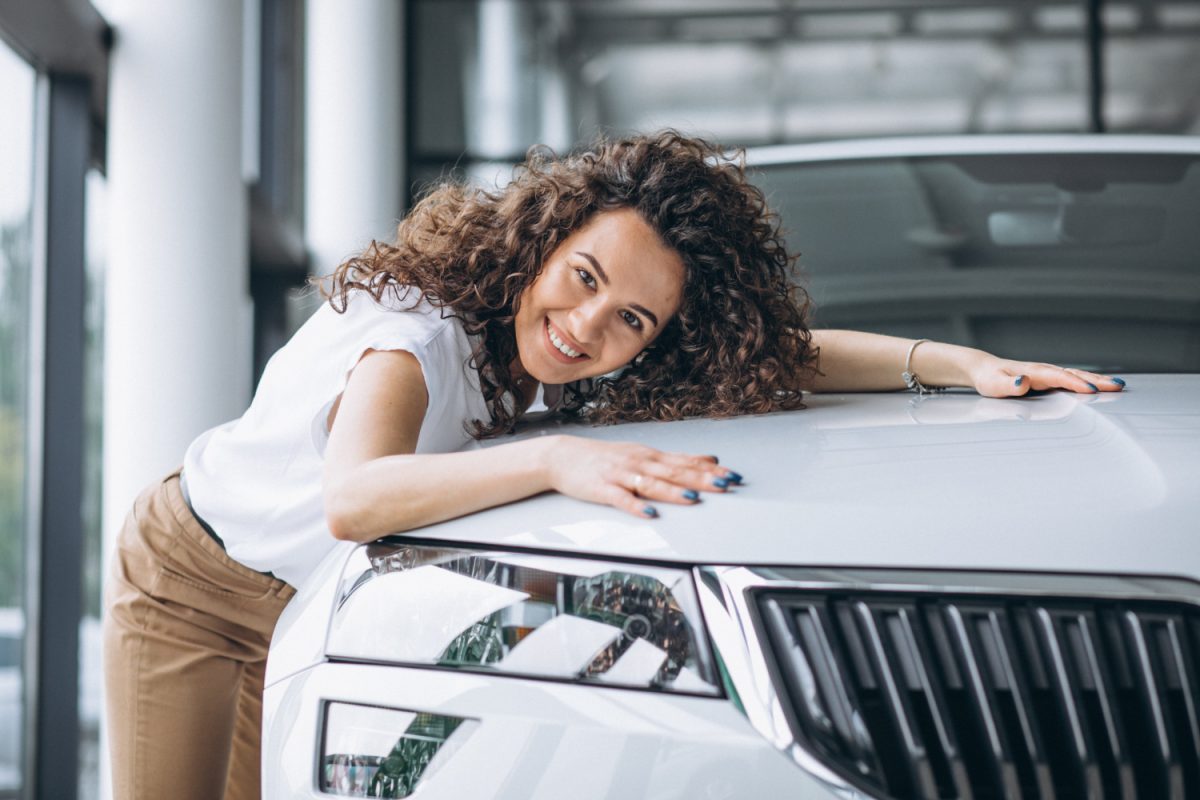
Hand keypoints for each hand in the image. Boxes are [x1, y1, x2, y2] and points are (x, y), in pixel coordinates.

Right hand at [542, 435, 738, 518]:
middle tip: (725, 486)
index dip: (710, 470)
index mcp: (650, 456)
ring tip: (692, 499)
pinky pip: (621, 499)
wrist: (562, 456)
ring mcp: (620, 475)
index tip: (733, 475)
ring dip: (672, 491)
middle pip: (674, 472)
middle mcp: (639, 463)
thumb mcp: (642, 454)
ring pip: (651, 484)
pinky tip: (649, 513)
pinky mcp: (602, 489)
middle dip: (701, 480)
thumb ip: (676, 460)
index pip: (685, 462)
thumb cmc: (604, 458)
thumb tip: (710, 459)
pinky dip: (636, 506)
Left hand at [968, 354, 1125, 397]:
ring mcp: (1049, 374)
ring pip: (1077, 375)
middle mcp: (1045, 371)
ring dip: (1098, 380)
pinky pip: (1073, 380)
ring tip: (1119, 386)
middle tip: (1118, 386)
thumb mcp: (993, 384)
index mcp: (1034, 372)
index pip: (1058, 377)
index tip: (1092, 390)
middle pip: (1074, 374)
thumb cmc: (989, 378)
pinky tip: (1103, 386)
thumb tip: (1023, 382)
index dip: (1074, 383)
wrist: (986, 369)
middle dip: (1096, 380)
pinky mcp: (1050, 379)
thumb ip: (1007, 385)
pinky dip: (1089, 382)